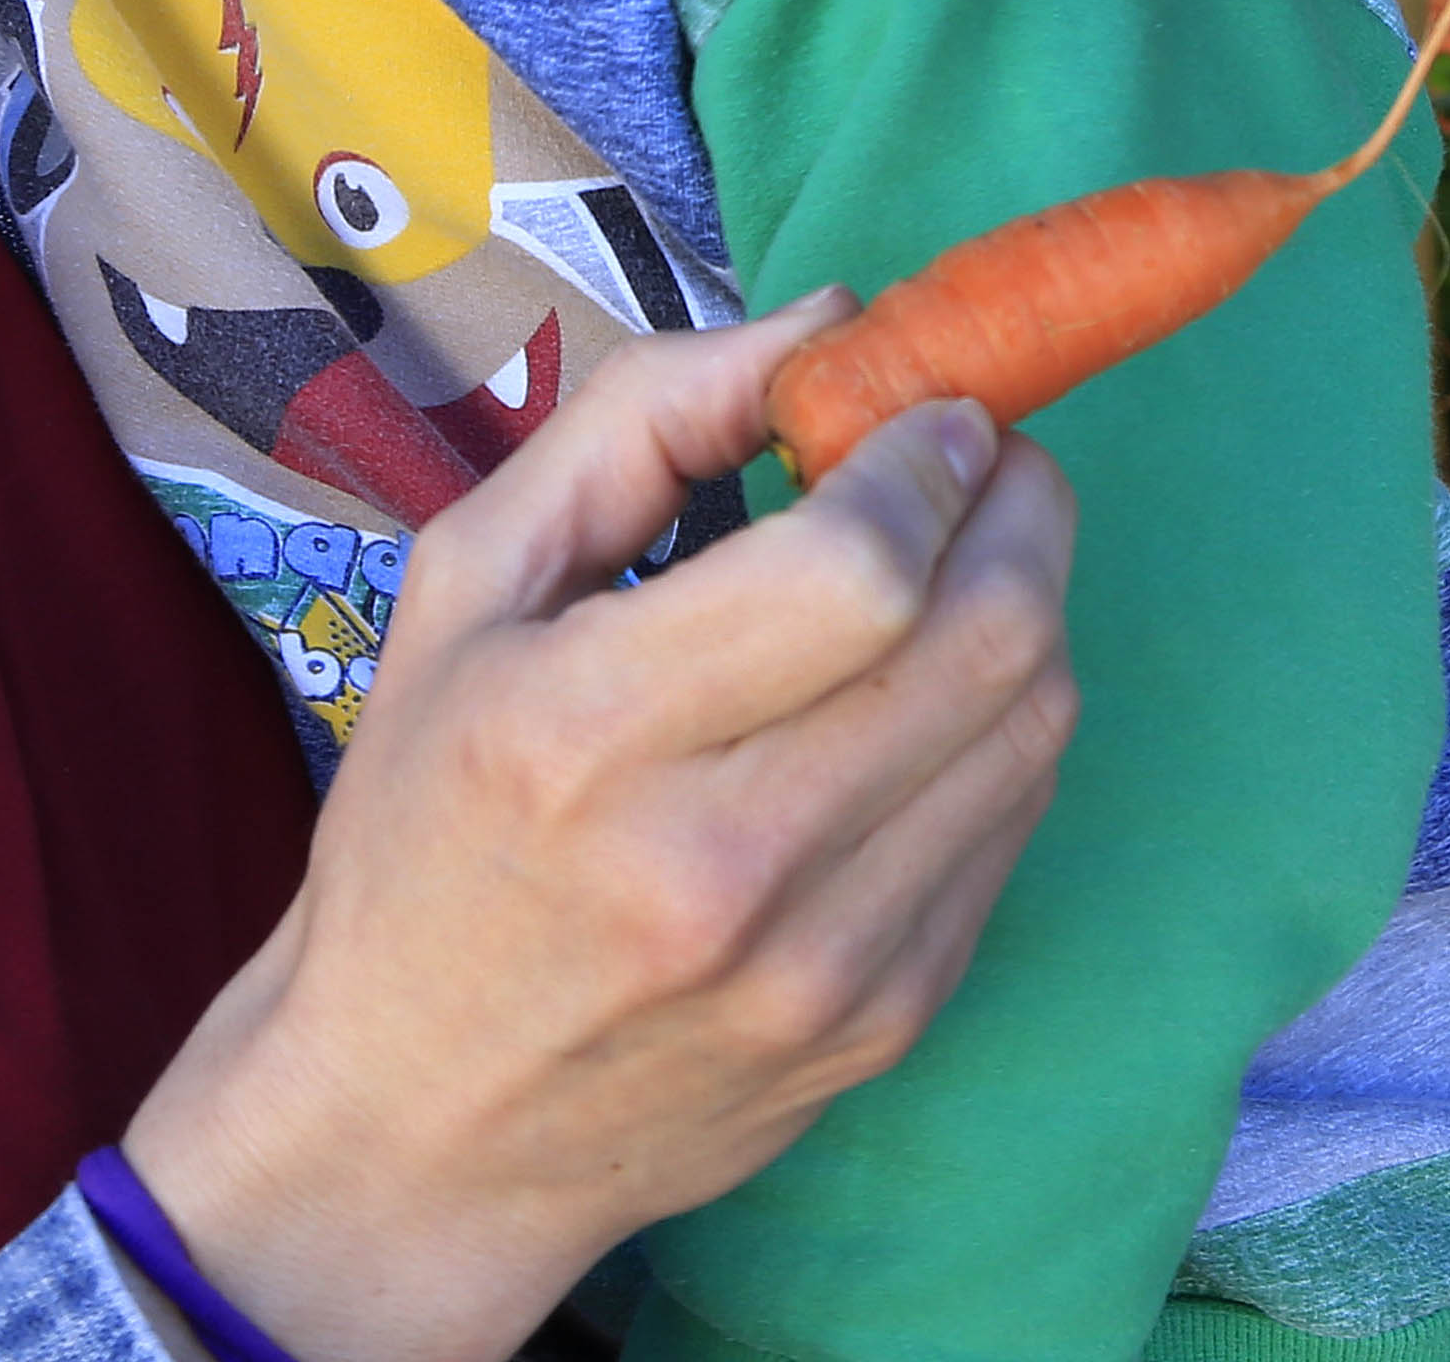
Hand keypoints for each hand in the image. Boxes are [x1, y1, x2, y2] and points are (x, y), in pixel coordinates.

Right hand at [115, 293, 1076, 1361]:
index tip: (921, 409)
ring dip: (1027, 601)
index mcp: (587, 736)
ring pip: (1032, 727)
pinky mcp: (889, 1023)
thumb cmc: (424, 830)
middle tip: (978, 456)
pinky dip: (1004, 725)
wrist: (416, 1129)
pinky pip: (1017, 826)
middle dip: (1018, 502)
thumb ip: (638, 419)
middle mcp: (724, 864)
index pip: (858, 569)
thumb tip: (827, 319)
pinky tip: (929, 692)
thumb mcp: (466, 586)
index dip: (927, 456)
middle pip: (986, 637)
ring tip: (959, 560)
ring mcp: (824, 964)